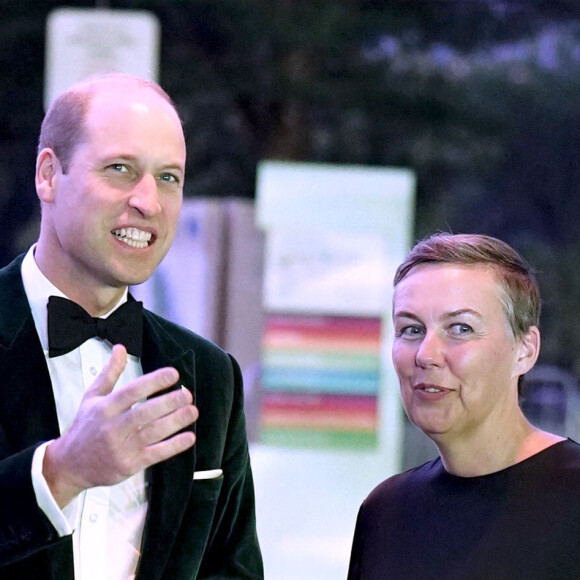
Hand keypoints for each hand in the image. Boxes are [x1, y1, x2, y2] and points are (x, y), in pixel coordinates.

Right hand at [43, 344, 197, 506]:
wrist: (69, 466)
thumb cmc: (85, 428)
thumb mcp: (92, 397)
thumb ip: (110, 373)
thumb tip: (120, 348)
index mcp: (105, 408)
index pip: (132, 392)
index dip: (153, 382)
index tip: (173, 374)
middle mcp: (112, 427)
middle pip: (143, 413)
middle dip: (168, 403)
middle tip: (187, 394)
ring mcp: (121, 448)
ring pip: (152, 433)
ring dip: (175, 422)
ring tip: (192, 411)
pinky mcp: (129, 465)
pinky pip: (155, 454)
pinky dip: (173, 446)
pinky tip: (189, 437)